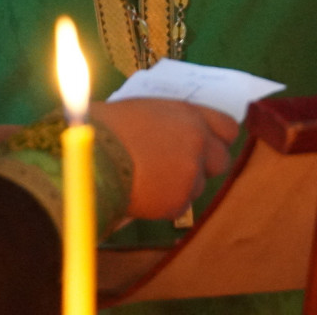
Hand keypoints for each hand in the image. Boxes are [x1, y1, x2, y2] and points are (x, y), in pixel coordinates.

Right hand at [90, 99, 238, 220]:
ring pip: (198, 185)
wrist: (89, 158)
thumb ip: (169, 121)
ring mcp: (191, 173)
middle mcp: (198, 142)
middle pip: (221, 160)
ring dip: (181, 185)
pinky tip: (140, 193)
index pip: (228, 128)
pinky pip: (178, 205)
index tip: (208, 144)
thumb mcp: (143, 110)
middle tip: (180, 168)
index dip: (217, 137)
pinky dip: (163, 203)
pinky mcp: (178, 201)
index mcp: (189, 115)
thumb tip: (177, 132)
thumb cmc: (105, 127)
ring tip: (149, 180)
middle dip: (204, 166)